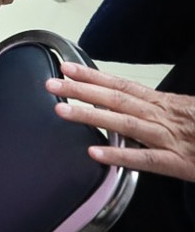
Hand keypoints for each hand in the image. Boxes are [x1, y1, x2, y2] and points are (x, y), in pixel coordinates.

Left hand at [48, 61, 194, 180]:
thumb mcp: (187, 111)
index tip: (66, 67)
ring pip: (127, 124)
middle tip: (51, 84)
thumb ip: (160, 108)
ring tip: (62, 111)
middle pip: (118, 99)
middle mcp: (165, 117)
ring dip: (92, 117)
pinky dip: (122, 155)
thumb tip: (131, 101)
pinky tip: (96, 153)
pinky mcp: (181, 164)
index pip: (123, 85)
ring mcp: (172, 139)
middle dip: (82, 90)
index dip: (93, 76)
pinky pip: (147, 160)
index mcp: (166, 104)